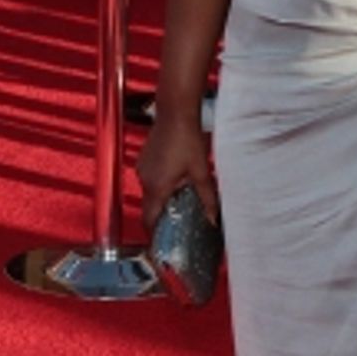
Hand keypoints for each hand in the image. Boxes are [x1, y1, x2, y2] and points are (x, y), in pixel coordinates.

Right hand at [138, 116, 217, 234]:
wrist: (176, 113)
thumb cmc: (187, 138)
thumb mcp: (201, 172)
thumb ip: (207, 198)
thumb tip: (214, 218)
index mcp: (157, 187)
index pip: (149, 219)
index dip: (154, 233)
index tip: (162, 242)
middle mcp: (145, 178)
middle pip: (151, 206)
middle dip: (164, 214)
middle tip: (180, 219)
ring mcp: (143, 167)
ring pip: (151, 191)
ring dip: (164, 196)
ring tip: (182, 195)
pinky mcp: (145, 158)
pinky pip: (151, 178)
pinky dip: (161, 183)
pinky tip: (177, 176)